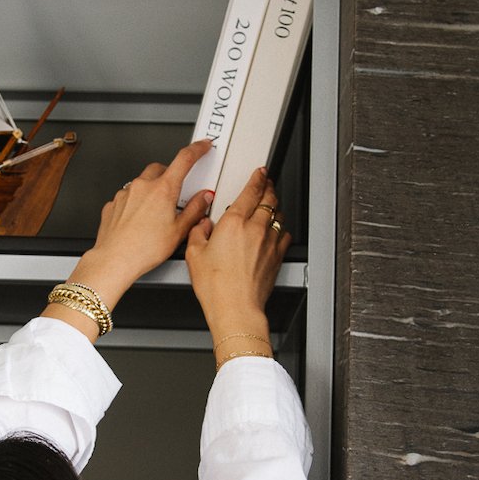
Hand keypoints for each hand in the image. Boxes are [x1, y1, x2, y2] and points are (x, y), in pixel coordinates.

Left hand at [42, 140, 214, 338]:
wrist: (115, 260)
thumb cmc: (143, 249)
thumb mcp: (179, 232)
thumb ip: (195, 210)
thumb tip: (204, 198)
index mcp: (162, 190)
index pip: (184, 159)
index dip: (197, 149)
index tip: (203, 146)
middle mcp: (142, 186)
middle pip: (160, 169)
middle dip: (169, 175)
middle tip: (176, 193)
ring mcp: (125, 194)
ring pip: (142, 182)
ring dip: (151, 191)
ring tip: (156, 214)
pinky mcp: (112, 204)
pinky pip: (127, 197)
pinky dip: (135, 203)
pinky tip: (139, 222)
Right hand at [184, 167, 290, 345]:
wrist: (236, 308)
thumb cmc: (216, 286)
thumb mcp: (194, 255)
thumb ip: (197, 233)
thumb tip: (201, 225)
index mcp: (234, 223)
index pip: (251, 191)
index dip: (257, 177)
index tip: (259, 172)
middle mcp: (255, 229)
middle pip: (269, 199)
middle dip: (268, 187)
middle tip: (266, 183)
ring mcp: (269, 242)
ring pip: (278, 215)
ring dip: (274, 207)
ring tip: (269, 205)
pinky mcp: (277, 256)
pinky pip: (284, 234)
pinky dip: (280, 229)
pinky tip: (274, 231)